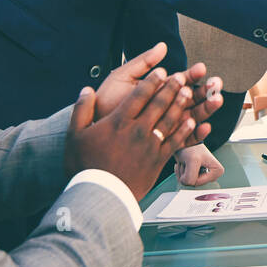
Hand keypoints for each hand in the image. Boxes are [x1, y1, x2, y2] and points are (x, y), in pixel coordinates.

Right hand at [63, 70, 198, 200]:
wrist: (100, 195)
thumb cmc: (85, 166)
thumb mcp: (74, 135)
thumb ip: (81, 110)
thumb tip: (86, 90)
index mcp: (118, 121)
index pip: (139, 95)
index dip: (152, 81)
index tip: (162, 71)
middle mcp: (137, 130)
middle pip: (159, 104)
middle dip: (171, 88)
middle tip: (181, 76)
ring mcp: (150, 145)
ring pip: (170, 120)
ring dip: (181, 104)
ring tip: (189, 92)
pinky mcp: (157, 161)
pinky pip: (175, 142)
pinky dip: (184, 130)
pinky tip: (191, 121)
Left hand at [96, 46, 222, 145]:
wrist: (93, 127)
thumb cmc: (106, 102)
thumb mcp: (123, 76)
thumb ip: (143, 62)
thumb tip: (162, 45)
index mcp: (158, 91)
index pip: (181, 81)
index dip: (193, 75)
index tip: (201, 68)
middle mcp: (164, 108)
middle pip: (191, 99)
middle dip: (206, 91)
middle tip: (216, 84)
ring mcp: (166, 125)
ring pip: (192, 117)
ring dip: (206, 109)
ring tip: (216, 100)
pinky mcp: (164, 143)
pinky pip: (184, 141)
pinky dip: (196, 134)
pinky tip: (205, 126)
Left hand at [174, 143, 223, 186]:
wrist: (185, 142)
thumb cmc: (191, 147)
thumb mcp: (192, 160)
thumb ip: (190, 177)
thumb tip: (187, 184)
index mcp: (217, 172)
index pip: (197, 182)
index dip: (190, 173)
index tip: (191, 162)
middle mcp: (213, 176)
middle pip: (193, 183)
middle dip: (186, 172)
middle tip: (187, 161)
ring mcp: (204, 176)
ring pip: (188, 182)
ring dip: (182, 171)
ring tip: (186, 161)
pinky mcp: (197, 176)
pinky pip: (184, 180)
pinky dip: (180, 172)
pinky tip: (184, 163)